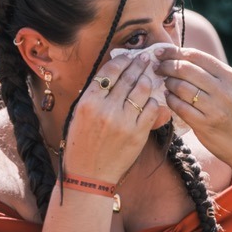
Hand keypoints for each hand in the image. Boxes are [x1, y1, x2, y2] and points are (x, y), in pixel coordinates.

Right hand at [62, 50, 169, 182]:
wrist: (89, 174)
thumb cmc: (82, 144)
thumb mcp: (79, 116)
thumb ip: (95, 95)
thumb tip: (114, 75)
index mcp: (88, 102)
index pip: (109, 71)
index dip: (122, 60)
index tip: (129, 56)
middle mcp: (105, 109)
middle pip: (128, 77)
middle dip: (139, 64)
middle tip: (146, 59)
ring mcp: (123, 121)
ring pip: (142, 89)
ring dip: (147, 81)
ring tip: (149, 77)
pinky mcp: (137, 133)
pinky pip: (151, 108)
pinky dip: (153, 102)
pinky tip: (151, 100)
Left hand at [154, 46, 231, 168]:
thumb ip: (213, 75)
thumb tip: (183, 59)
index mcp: (230, 76)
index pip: (196, 56)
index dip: (174, 52)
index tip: (161, 52)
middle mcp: (223, 90)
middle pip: (185, 69)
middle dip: (166, 66)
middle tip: (157, 68)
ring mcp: (214, 108)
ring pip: (180, 87)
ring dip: (168, 83)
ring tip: (165, 84)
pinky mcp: (205, 125)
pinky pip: (179, 107)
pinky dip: (170, 101)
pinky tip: (169, 98)